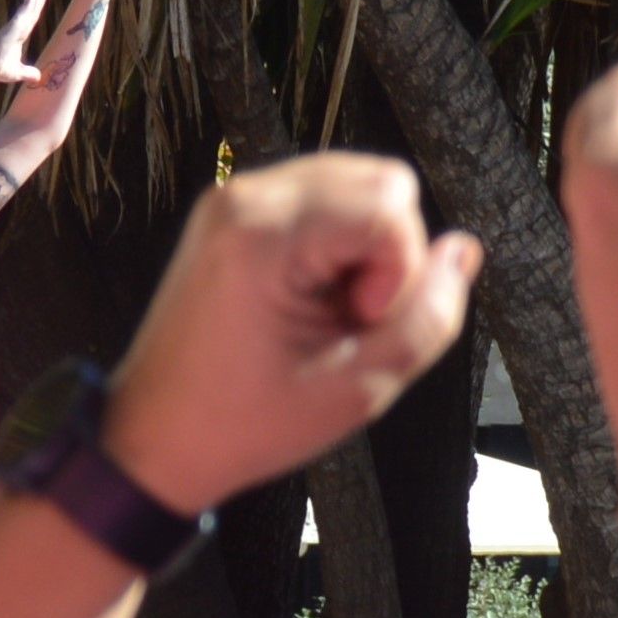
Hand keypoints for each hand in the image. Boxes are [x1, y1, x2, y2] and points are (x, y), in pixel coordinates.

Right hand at [0, 0, 55, 108]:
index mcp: (21, 32)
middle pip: (34, 4)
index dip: (39, 0)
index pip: (33, 13)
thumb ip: (28, 72)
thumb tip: (38, 77)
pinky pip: (26, 8)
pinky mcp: (15, 25)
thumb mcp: (18, 72)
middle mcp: (20, 24)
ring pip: (31, 3)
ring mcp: (17, 23)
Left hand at [101, 153, 485, 513]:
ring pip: (358, 184)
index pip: (389, 206)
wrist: (154, 438)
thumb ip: (427, 320)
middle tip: (349, 317)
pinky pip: (325, 199)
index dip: (399, 272)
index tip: (358, 323)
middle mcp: (247, 197)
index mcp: (263, 236)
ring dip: (367, 248)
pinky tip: (314, 297)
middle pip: (381, 180)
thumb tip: (463, 252)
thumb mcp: (357, 392)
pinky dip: (341, 244)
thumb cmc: (243, 424)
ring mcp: (237, 197)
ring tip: (330, 310)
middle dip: (390, 252)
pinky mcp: (237, 209)